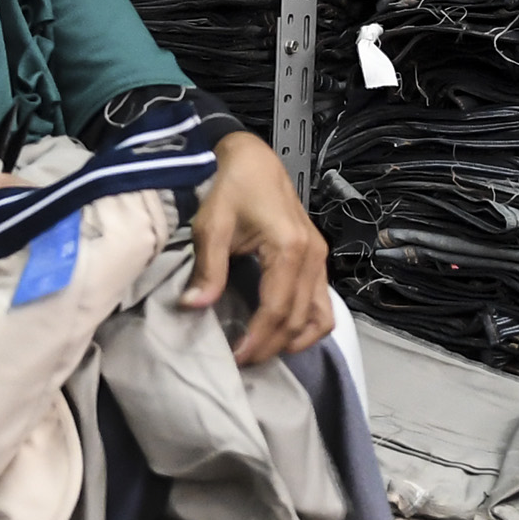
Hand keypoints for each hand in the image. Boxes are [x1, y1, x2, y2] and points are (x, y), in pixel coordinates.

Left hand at [187, 131, 332, 367]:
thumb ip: (208, 267)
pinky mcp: (317, 257)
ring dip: (294, 340)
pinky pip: (324, 302)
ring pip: (320, 316)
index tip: (236, 358)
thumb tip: (195, 305)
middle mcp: (312, 255)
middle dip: (271, 346)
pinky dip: (309, 324)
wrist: (251, 158)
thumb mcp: (212, 225)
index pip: (276, 309)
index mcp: (289, 248)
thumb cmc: (230, 185)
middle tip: (243, 361)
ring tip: (263, 351)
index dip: (257, 338)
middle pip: (298, 318)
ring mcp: (319, 257)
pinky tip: (284, 332)